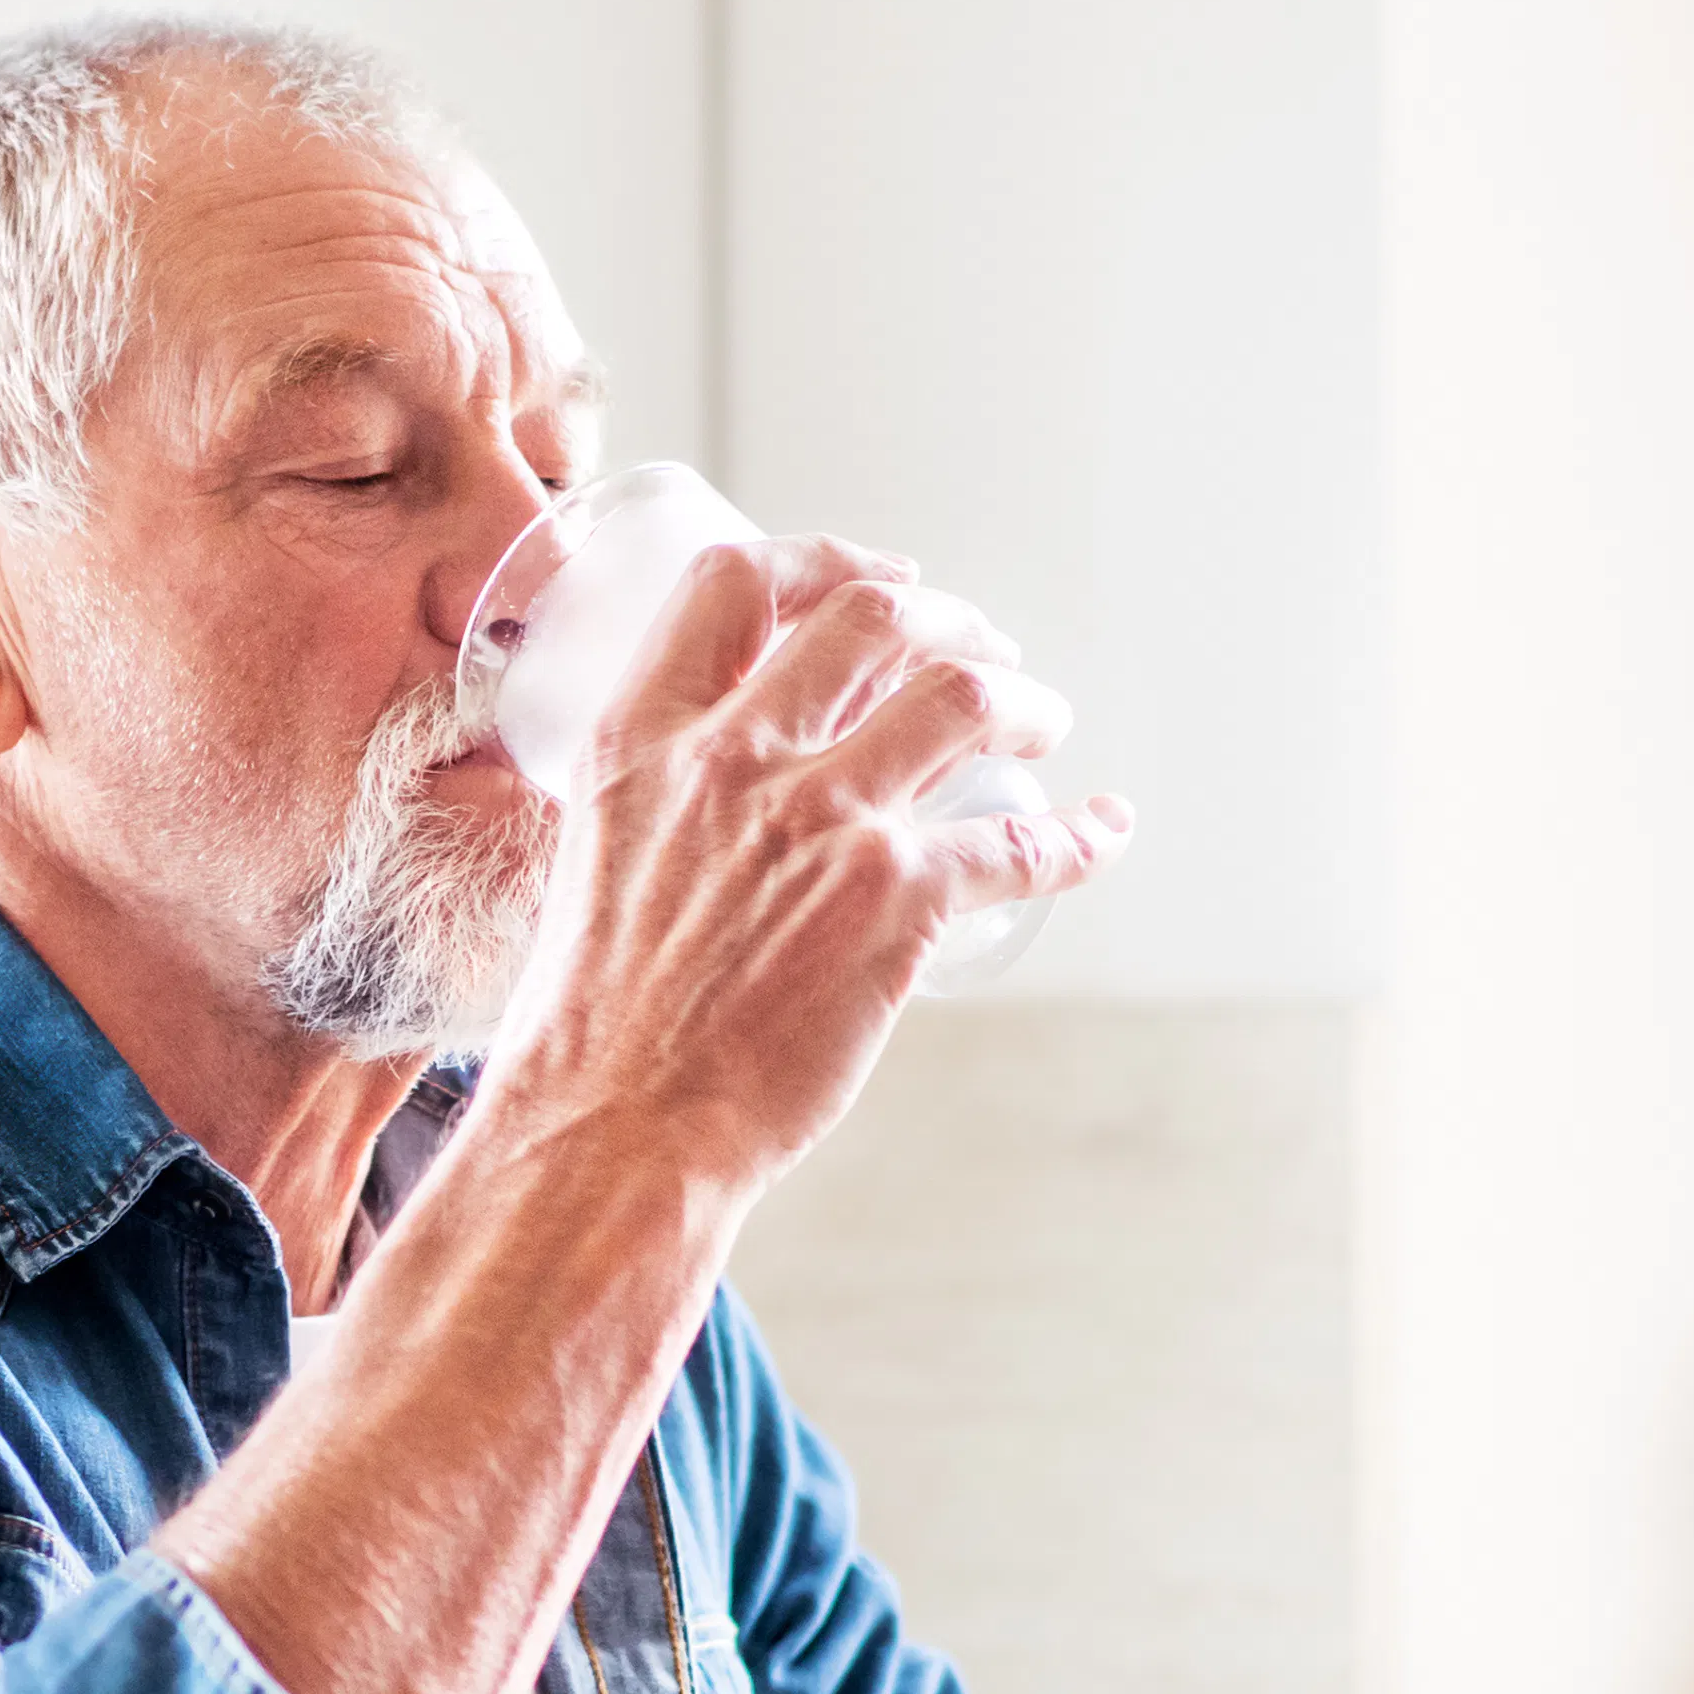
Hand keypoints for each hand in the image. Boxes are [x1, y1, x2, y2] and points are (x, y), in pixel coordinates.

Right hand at [477, 539, 1132, 1193]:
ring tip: (1042, 720)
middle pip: (871, 619)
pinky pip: (1022, 840)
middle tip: (983, 652)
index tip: (877, 583)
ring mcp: (822, 825)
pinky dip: (1079, 834)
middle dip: (948, 620)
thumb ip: (656, 820)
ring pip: (961, 698)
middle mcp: (734, 760)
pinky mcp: (896, 903)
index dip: (824, 563)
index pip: (733, 585)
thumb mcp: (593, 873)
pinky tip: (1102, 831)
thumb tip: (712, 819)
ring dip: (1021, 697)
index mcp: (643, 745)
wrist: (614, 1130)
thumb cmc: (591, 1034)